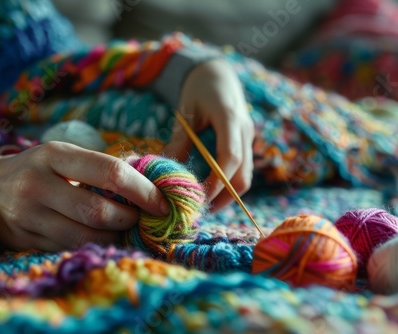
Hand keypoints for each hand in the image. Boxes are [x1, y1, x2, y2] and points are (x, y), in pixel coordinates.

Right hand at [0, 142, 168, 251]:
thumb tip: (146, 183)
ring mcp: (28, 214)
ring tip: (125, 230)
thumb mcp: (60, 155)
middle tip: (141, 219)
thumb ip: (97, 167)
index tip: (161, 202)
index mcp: (54, 154)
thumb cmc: (34, 168)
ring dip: (115, 237)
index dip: (141, 190)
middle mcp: (38, 184)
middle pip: (98, 211)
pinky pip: (69, 248)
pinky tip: (103, 240)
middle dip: (129, 219)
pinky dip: (94, 247)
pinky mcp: (24, 239)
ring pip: (85, 236)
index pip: (109, 172)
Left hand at [164, 58, 253, 211]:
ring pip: (246, 175)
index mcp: (230, 118)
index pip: (230, 157)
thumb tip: (167, 172)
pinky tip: (211, 190)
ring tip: (204, 204)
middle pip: (244, 174)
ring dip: (228, 193)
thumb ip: (179, 141)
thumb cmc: (198, 89)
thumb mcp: (185, 112)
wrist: (217, 73)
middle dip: (225, 196)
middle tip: (200, 210)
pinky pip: (242, 169)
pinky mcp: (245, 142)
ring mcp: (248, 137)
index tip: (200, 198)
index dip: (217, 181)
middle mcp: (245, 130)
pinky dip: (228, 183)